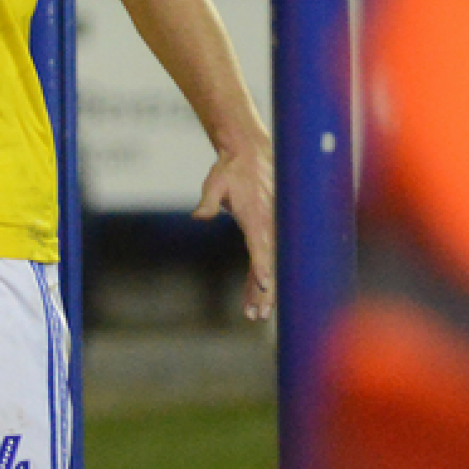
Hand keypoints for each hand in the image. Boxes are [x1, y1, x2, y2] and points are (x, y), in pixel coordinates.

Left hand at [194, 144, 275, 321]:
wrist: (249, 153)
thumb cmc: (231, 169)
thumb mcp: (216, 182)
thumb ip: (209, 201)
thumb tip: (198, 216)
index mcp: (257, 216)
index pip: (261, 247)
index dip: (263, 267)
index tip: (265, 285)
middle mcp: (269, 225)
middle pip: (269, 264)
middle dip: (265, 291)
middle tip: (258, 315)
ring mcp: (270, 229)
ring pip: (268, 266)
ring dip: (262, 291)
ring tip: (256, 315)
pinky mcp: (266, 229)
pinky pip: (264, 257)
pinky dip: (258, 275)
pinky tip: (252, 294)